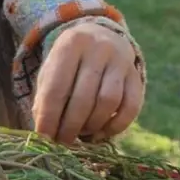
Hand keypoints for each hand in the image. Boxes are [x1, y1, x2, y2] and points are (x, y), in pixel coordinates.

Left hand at [33, 23, 142, 144]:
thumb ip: (45, 97)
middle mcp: (99, 48)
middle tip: (62, 142)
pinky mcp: (136, 75)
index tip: (44, 138)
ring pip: (108, 102)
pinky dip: (115, 126)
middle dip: (70, 126)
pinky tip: (100, 133)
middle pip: (84, 97)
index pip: (57, 87)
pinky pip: (131, 107)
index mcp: (71, 43)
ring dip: (92, 125)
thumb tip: (44, 134)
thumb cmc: (69, 62)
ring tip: (80, 134)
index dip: (49, 117)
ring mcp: (121, 60)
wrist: (101, 37)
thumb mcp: (52, 69)